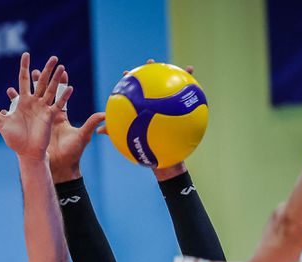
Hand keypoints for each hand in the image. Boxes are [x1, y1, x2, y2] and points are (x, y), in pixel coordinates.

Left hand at [0, 53, 72, 160]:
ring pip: (50, 90)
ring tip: (62, 67)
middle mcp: (34, 102)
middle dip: (46, 69)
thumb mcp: (2, 123)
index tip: (26, 54)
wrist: (26, 152)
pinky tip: (69, 87)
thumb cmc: (14, 139)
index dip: (24, 67)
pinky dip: (63, 97)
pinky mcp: (50, 117)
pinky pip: (58, 105)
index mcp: (22, 101)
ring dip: (56, 79)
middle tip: (54, 57)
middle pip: (41, 81)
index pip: (23, 79)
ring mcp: (43, 108)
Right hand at [18, 69, 104, 182]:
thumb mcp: (82, 135)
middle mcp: (48, 114)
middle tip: (39, 67)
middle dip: (42, 79)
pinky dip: (14, 102)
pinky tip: (9, 92)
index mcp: (59, 114)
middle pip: (44, 92)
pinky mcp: (31, 125)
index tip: (62, 70)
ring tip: (24, 74)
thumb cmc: (72, 153)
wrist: (61, 167)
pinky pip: (21, 111)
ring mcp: (38, 118)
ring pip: (32, 98)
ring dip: (27, 86)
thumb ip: (91, 123)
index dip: (61, 83)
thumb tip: (104, 115)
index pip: (60, 94)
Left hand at [98, 59, 194, 180]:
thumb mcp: (129, 139)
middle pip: (154, 82)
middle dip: (153, 70)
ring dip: (182, 77)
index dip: (130, 80)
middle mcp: (156, 103)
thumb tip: (100, 130)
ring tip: (187, 68)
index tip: (126, 74)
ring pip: (175, 89)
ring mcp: (169, 106)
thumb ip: (115, 132)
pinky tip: (201, 92)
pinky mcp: (181, 115)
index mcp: (142, 106)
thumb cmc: (144, 148)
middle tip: (151, 62)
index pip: (135, 90)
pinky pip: (190, 106)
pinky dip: (196, 98)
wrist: (160, 160)